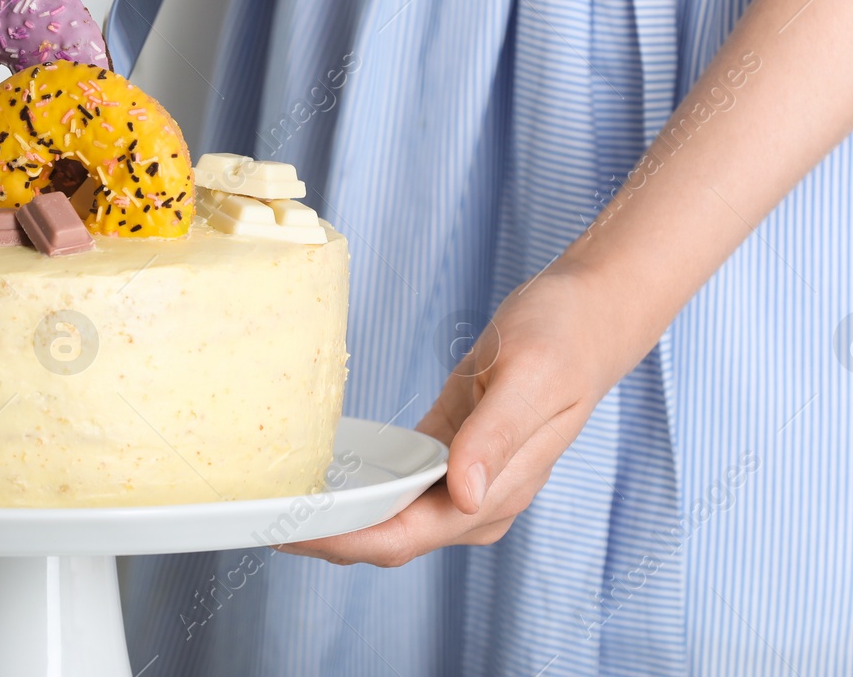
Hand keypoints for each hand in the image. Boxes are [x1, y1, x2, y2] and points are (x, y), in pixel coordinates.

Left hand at [279, 267, 642, 566]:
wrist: (589, 311)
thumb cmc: (566, 337)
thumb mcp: (529, 377)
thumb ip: (495, 438)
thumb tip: (461, 496)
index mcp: (494, 493)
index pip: (405, 536)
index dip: (345, 541)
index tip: (293, 533)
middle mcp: (476, 498)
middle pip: (389, 536)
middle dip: (328, 537)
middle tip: (263, 520)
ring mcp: (464, 477)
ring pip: (389, 516)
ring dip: (338, 517)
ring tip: (277, 502)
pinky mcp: (452, 449)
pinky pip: (399, 482)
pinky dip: (360, 486)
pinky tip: (321, 474)